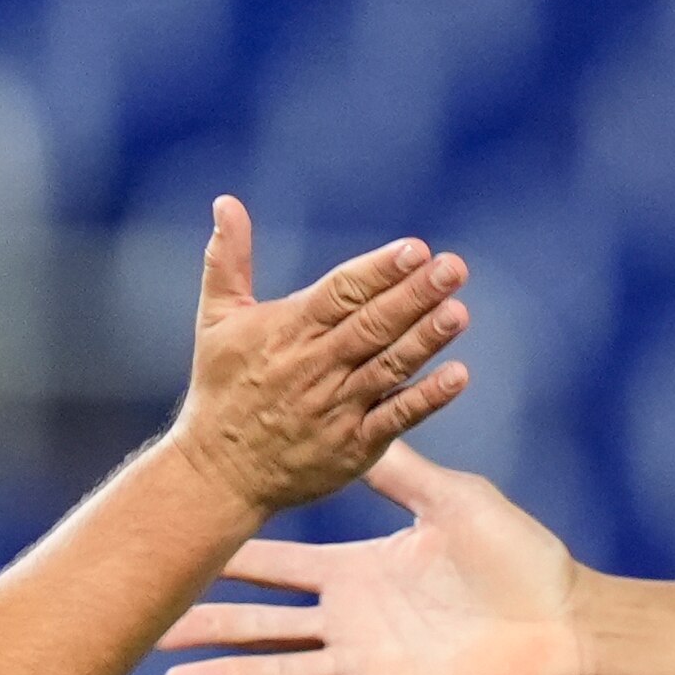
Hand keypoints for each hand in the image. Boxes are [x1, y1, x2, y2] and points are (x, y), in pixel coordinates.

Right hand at [160, 443, 592, 674]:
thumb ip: (399, 471)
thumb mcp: (452, 500)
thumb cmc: (521, 558)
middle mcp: (353, 622)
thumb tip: (353, 425)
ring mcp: (369, 668)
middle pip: (264, 624)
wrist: (568, 622)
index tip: (179, 549)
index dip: (230, 563)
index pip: (280, 567)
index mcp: (360, 571)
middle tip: (147, 627)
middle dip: (207, 625)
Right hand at [163, 198, 471, 519]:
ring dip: (425, 339)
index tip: (416, 249)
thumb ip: (227, 258)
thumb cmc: (221, 389)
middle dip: (415, 295)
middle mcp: (315, 366)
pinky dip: (426, 399)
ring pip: (388, 367)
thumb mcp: (215, 319)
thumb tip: (225, 201)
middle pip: (372, 324)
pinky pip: (395, 419)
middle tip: (454, 268)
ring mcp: (336, 408)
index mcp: (288, 330)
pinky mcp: (353, 447)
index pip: (341, 292)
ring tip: (459, 311)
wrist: (218, 473)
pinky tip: (457, 375)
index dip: (379, 270)